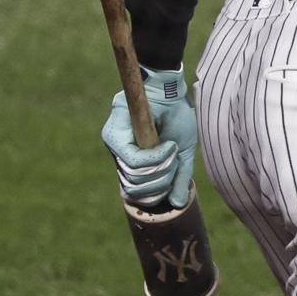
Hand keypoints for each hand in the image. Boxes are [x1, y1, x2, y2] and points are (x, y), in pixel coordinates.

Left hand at [101, 66, 197, 209]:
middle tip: (174, 162)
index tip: (172, 179)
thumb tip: (177, 205)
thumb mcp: (183, 153)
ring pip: (134, 177)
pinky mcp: (113, 136)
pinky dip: (155, 158)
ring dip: (160, 168)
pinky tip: (167, 145)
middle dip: (160, 182)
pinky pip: (133, 161)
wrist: (172, 90)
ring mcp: (114, 146)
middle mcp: (119, 155)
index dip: (155, 194)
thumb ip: (180, 178)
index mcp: (133, 161)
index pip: (134, 193)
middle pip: (134, 189)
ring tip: (171, 149)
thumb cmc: (177, 117)